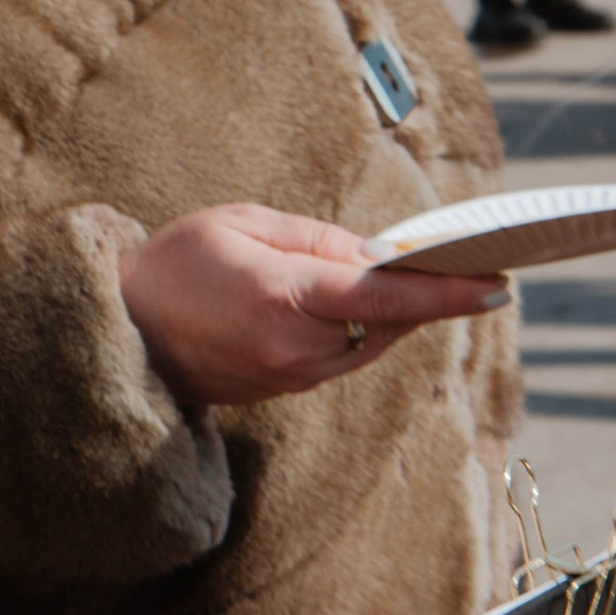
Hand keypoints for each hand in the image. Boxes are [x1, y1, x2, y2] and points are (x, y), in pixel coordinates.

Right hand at [118, 204, 508, 411]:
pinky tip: (368, 305)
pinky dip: (362, 329)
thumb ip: (316, 240)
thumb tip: (377, 256)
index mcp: (285, 299)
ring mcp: (290, 376)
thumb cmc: (173, 264)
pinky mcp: (283, 389)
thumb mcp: (242, 225)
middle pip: (389, 323)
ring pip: (370, 344)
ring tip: (422, 281)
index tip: (497, 285)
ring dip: (396, 313)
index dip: (447, 291)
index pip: (386, 295)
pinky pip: (342, 357)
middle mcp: (296, 348)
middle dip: (428, 297)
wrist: (118, 331)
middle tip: (470, 268)